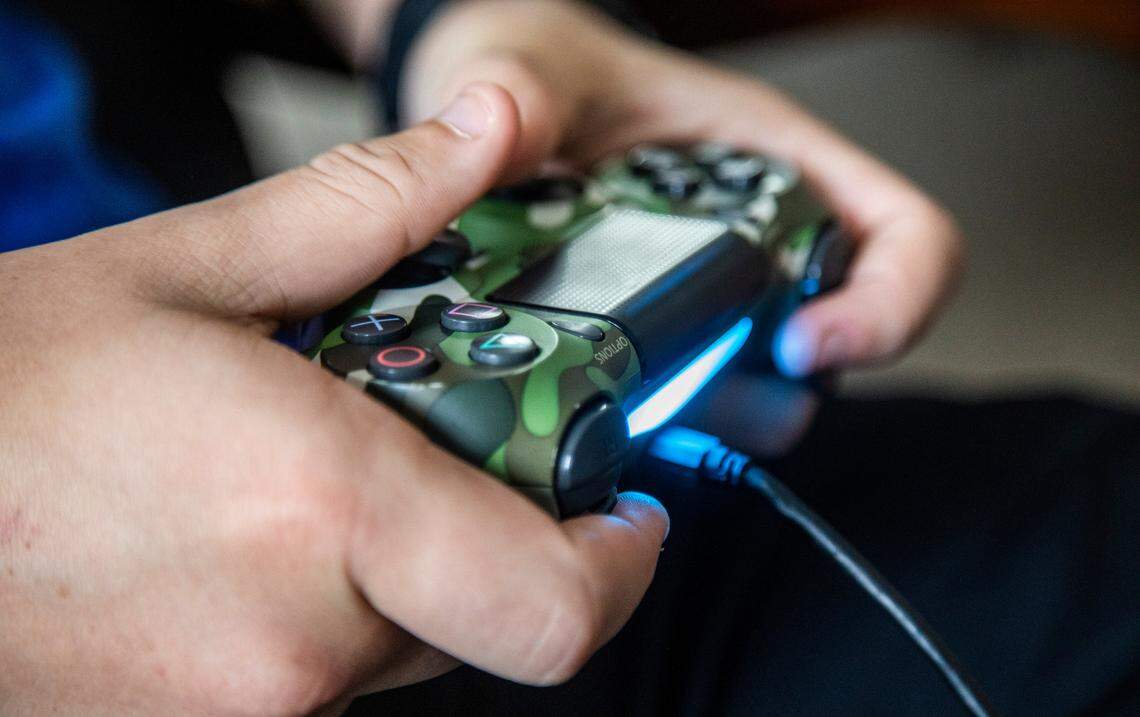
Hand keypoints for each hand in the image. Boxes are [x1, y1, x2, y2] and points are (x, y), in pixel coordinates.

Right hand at [0, 84, 666, 714]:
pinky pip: (314, 685)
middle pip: (487, 618)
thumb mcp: (191, 269)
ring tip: (307, 487)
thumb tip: (489, 133)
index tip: (625, 516)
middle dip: (495, 541)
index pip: (559, 603)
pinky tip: (245, 545)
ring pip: (400, 654)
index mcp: (326, 509)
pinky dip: (318, 617)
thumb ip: (372, 207)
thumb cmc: (1, 387)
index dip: (619, 564)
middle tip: (443, 459)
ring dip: (396, 575)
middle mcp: (296, 644)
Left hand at [403, 0, 963, 378]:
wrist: (499, 107)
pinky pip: (697, 402)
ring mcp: (715, 292)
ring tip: (649, 411)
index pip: (907, 239)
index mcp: (771, 158)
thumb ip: (523, 96)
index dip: (889, 306)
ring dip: (721, 415)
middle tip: (707, 403)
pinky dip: (668, 423)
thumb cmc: (551, 69)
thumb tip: (503, 122)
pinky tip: (612, 413)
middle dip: (783, 387)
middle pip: (840, 337)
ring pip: (769, 386)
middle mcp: (760, 233)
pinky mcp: (664, 337)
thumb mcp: (537, 68)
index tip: (804, 347)